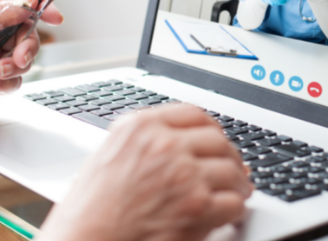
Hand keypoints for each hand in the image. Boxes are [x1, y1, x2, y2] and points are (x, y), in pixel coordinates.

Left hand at [0, 0, 63, 122]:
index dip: (39, 7)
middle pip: (27, 32)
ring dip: (15, 66)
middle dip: (26, 46)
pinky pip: (18, 79)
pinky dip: (7, 82)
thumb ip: (1, 13)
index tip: (56, 17)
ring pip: (26, 57)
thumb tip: (29, 2)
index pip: (18, 3)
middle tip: (18, 57)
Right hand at [37, 104, 252, 240]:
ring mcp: (183, 174)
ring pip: (231, 170)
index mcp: (140, 127)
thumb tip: (180, 144)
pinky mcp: (197, 207)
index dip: (210, 128)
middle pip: (217, 140)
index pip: (192, 114)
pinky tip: (229, 212)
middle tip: (233, 169)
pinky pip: (233, 202)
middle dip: (229, 156)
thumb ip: (144, 143)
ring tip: (236, 192)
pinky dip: (235, 209)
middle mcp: (163, 145)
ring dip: (238, 183)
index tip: (215, 138)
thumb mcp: (108, 156)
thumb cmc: (89, 211)